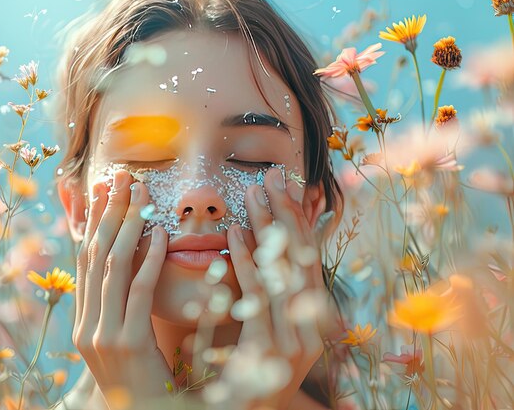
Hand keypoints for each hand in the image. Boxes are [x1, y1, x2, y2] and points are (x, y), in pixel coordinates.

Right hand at [72, 170, 174, 408]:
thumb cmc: (143, 379)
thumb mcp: (125, 339)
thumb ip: (122, 304)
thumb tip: (132, 260)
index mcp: (83, 320)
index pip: (84, 259)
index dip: (91, 222)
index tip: (100, 189)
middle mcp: (85, 324)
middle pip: (94, 254)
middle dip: (108, 212)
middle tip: (120, 176)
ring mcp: (100, 334)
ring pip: (112, 266)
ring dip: (128, 225)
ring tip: (140, 193)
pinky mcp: (126, 343)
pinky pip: (138, 291)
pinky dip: (149, 259)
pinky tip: (160, 235)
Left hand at [217, 167, 330, 408]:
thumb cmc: (247, 373)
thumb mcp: (263, 328)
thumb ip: (264, 291)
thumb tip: (258, 245)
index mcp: (313, 318)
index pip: (308, 259)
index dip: (298, 219)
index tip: (284, 184)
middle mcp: (312, 328)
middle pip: (300, 259)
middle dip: (286, 214)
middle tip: (271, 176)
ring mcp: (293, 342)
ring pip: (281, 272)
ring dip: (267, 229)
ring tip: (253, 193)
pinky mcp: (267, 353)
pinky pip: (256, 298)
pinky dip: (247, 262)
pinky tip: (234, 234)